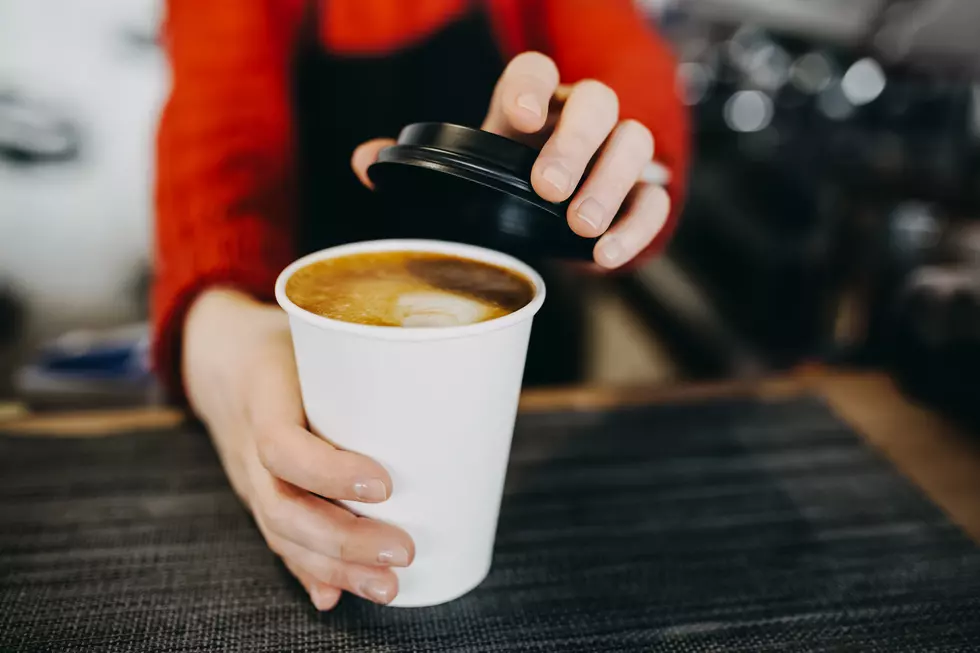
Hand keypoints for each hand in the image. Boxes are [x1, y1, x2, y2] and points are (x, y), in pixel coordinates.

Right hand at [182, 288, 414, 609]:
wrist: (218, 355)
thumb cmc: (284, 340)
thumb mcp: (314, 330)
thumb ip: (363, 352)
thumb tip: (444, 371)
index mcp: (262, 393)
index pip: (280, 443)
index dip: (329, 471)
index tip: (385, 484)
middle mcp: (246, 443)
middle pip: (282, 506)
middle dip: (343, 540)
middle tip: (403, 550)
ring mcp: (247, 475)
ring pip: (280, 533)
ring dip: (335, 568)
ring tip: (387, 586)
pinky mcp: (258, 493)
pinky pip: (278, 539)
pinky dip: (308, 571)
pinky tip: (336, 596)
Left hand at [352, 52, 669, 268]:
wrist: (548, 220)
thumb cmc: (503, 187)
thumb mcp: (462, 174)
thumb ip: (417, 166)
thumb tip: (365, 163)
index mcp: (531, 106)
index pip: (536, 71)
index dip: (530, 85)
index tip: (517, 117)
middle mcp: (579, 120)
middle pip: (597, 102)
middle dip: (575, 142)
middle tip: (547, 187)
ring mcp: (615, 154)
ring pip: (635, 142)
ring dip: (611, 181)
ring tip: (581, 224)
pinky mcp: (640, 194)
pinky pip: (655, 199)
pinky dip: (638, 225)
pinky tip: (607, 254)